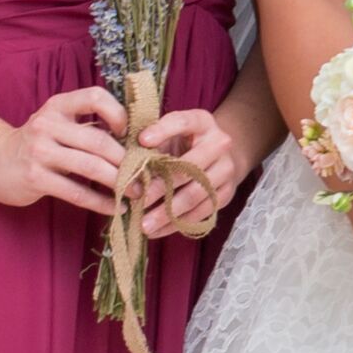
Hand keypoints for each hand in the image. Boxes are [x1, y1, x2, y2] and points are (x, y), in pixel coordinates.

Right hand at [0, 83, 131, 214]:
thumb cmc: (39, 144)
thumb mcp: (58, 125)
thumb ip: (88, 127)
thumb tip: (136, 141)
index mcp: (58, 106)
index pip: (95, 97)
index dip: (119, 113)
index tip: (131, 135)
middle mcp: (47, 124)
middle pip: (98, 141)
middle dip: (126, 161)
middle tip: (144, 175)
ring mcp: (39, 150)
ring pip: (90, 167)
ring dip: (118, 183)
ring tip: (134, 193)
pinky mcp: (35, 177)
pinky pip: (76, 192)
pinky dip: (100, 202)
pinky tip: (114, 208)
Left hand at [133, 105, 246, 237]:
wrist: (221, 156)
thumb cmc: (185, 142)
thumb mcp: (171, 132)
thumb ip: (152, 140)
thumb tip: (126, 159)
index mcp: (202, 122)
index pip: (183, 122)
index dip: (163, 130)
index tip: (141, 140)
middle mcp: (219, 144)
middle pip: (189, 168)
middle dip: (161, 187)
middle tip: (138, 201)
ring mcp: (226, 170)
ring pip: (195, 195)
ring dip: (168, 213)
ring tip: (144, 225)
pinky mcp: (226, 193)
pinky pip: (201, 213)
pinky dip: (178, 224)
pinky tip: (157, 231)